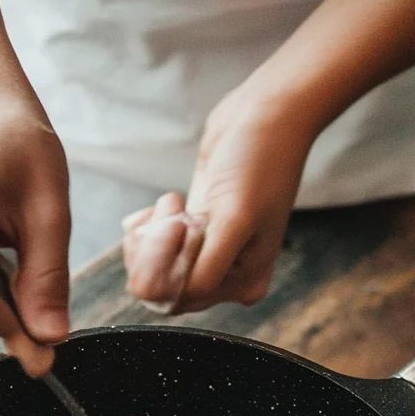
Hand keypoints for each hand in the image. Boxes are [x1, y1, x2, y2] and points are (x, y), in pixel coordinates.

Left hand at [123, 82, 315, 313]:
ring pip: (153, 269)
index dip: (165, 263)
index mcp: (242, 283)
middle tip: (175, 208)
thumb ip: (205, 268)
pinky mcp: (193, 233)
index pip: (179, 297)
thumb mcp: (234, 219)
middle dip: (155, 248)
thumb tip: (171, 299)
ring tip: (175, 201)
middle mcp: (226, 276)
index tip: (180, 221)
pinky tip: (171, 203)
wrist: (265, 116)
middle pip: (163, 288)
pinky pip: (152, 250)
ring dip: (152, 233)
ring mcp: (209, 254)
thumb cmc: (259, 161)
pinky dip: (148, 226)